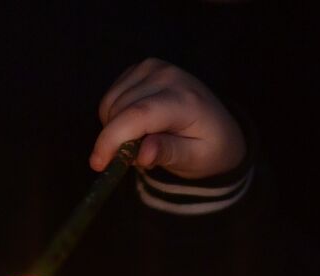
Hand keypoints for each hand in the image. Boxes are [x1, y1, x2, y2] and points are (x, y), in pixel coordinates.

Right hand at [90, 58, 246, 178]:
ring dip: (115, 129)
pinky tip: (137, 126)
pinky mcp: (143, 67)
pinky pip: (113, 95)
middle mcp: (168, 76)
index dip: (112, 140)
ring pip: (111, 102)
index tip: (98, 164)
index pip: (137, 116)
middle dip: (115, 141)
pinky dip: (116, 116)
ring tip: (142, 143)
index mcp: (185, 101)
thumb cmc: (210, 149)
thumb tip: (142, 154)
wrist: (222, 128)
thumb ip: (169, 154)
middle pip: (119, 110)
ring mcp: (154, 67)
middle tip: (137, 159)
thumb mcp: (196, 160)